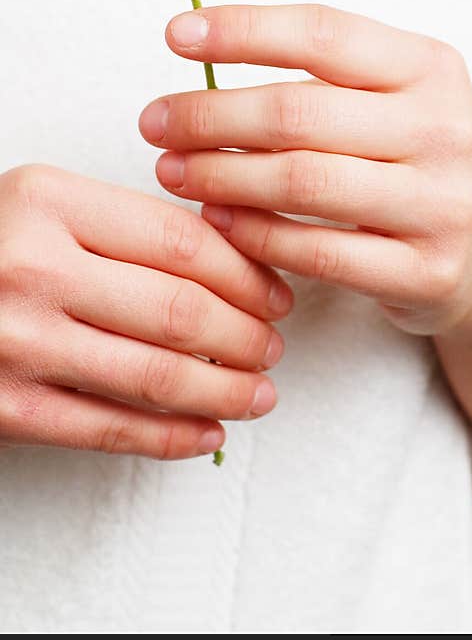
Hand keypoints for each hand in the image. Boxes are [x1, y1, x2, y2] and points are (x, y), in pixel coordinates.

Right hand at [0, 165, 292, 458]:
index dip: (248, 275)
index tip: (276, 294)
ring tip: (260, 392)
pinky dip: (173, 437)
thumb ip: (129, 227)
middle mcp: (29, 268)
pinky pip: (110, 431)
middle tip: (273, 346)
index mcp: (48, 202)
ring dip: (226, 390)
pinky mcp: (3, 408)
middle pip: (181, 311)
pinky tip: (208, 432)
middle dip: (248, 337)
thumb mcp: (44, 207)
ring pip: (157, 376)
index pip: (185, 243)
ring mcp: (13, 342)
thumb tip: (238, 264)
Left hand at [140, 5, 471, 334]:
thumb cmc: (422, 161)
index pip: (325, 34)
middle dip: (210, 115)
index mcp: (433, 69)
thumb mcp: (402, 98)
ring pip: (303, 184)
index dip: (243, 30)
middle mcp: (445, 131)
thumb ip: (327, 75)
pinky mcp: (427, 271)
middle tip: (155, 123)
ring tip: (174, 170)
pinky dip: (255, 236)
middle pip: (300, 113)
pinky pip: (318, 254)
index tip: (177, 36)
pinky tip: (219, 220)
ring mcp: (442, 205)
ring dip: (221, 176)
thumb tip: (205, 58)